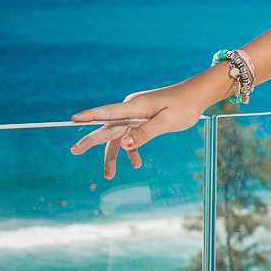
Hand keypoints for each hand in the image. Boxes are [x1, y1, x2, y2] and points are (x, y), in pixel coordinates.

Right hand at [69, 66, 228, 177]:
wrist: (197, 95)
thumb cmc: (184, 106)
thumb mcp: (166, 122)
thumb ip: (145, 133)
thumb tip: (124, 144)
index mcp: (136, 106)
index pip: (108, 112)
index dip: (90, 116)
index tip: (73, 119)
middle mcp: (133, 108)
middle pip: (109, 126)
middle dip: (92, 140)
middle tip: (74, 150)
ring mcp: (138, 113)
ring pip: (120, 134)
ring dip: (114, 153)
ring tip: (109, 175)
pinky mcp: (144, 117)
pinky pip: (132, 134)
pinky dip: (132, 148)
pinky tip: (137, 163)